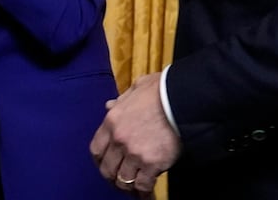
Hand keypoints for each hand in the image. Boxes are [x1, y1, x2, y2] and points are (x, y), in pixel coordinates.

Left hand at [90, 72, 181, 196]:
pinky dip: (143, 192)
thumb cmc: (160, 90)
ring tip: (133, 186)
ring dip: (127, 185)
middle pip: (107, 169)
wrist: (180, 99)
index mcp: (112, 121)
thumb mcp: (135, 89)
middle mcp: (119, 139)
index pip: (96, 149)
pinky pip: (142, 185)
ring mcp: (134, 153)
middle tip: (119, 179)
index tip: (105, 164)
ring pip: (123, 180)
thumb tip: (109, 105)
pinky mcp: (152, 164)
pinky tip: (146, 193)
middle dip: (112, 176)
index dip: (100, 161)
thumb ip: (120, 100)